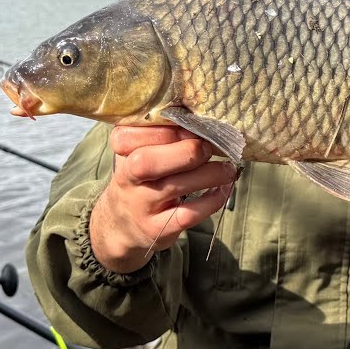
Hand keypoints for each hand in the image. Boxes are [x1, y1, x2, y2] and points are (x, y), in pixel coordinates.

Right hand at [89, 125, 237, 274]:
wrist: (121, 226)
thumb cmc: (140, 178)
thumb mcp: (139, 152)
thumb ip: (161, 134)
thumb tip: (203, 119)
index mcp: (122, 153)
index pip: (129, 135)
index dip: (164, 128)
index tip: (191, 127)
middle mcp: (127, 179)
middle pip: (147, 162)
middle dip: (186, 151)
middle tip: (211, 147)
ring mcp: (141, 206)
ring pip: (174, 187)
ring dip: (209, 174)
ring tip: (228, 169)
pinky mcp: (157, 228)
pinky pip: (187, 214)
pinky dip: (211, 201)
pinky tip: (223, 190)